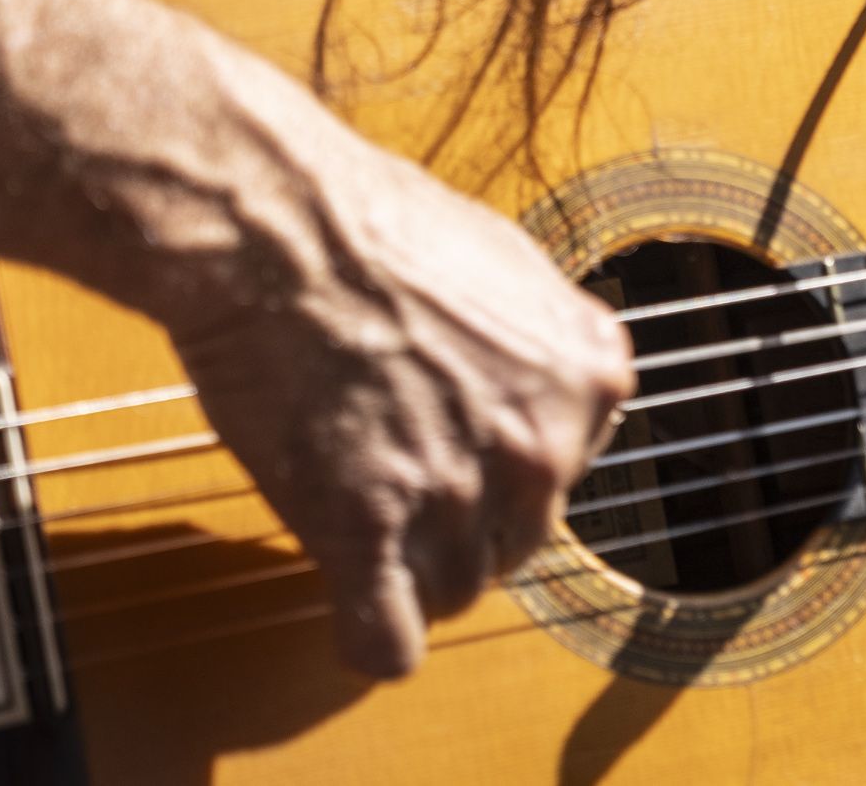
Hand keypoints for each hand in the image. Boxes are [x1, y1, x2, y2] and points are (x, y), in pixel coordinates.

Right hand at [0, 0, 635, 679]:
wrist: (276, 224)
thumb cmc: (371, 223)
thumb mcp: (508, 263)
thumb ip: (543, 345)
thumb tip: (551, 385)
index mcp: (589, 375)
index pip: (570, 469)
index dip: (502, 456)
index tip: (454, 434)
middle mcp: (543, 444)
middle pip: (515, 538)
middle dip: (459, 516)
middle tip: (392, 462)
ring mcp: (458, 494)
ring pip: (454, 591)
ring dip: (408, 567)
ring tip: (356, 499)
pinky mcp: (368, 533)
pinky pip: (387, 642)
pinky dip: (369, 635)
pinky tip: (347, 597)